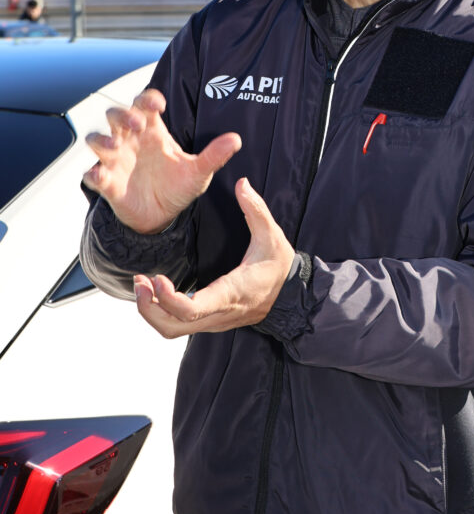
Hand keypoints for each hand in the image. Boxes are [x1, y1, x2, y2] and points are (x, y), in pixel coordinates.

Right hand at [83, 88, 241, 232]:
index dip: (148, 99)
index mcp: (153, 131)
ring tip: (114, 146)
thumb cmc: (177, 186)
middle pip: (116, 115)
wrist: (162, 217)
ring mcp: (116, 160)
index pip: (145, 104)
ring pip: (96, 139)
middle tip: (136, 122)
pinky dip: (92, 174)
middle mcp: (131, 140)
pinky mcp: (107, 182)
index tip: (159, 105)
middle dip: (122, 114)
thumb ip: (214, 155)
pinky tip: (99, 175)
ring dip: (102, 140)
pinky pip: (92, 175)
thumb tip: (236, 139)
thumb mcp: (198, 172)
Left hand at [133, 177, 295, 337]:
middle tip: (141, 280)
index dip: (168, 299)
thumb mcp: (272, 235)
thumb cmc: (279, 267)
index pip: (191, 310)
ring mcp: (213, 320)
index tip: (157, 278)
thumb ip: (256, 209)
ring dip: (151, 311)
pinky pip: (179, 325)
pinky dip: (161, 310)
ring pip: (172, 330)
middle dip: (148, 308)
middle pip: (172, 327)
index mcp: (230, 293)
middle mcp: (218, 312)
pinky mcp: (210, 320)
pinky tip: (157, 288)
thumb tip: (242, 183)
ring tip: (143, 284)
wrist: (292, 297)